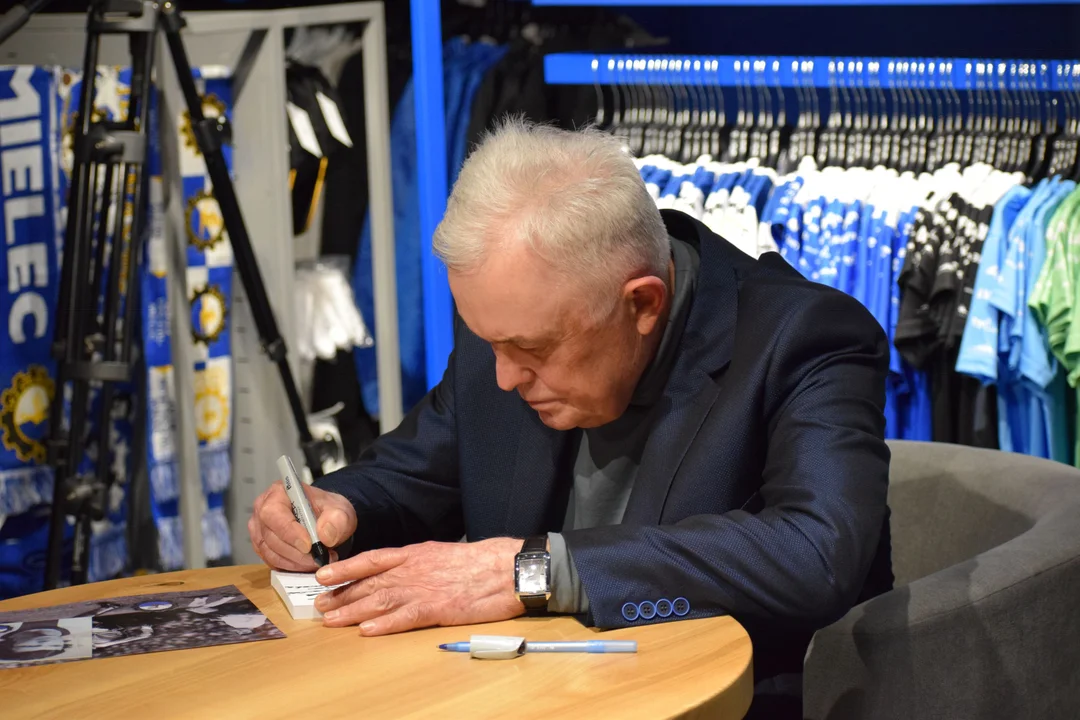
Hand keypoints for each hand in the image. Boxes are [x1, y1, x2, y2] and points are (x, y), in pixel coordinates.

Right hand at [248, 480, 355, 570]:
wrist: (326, 520)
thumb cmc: (328, 511)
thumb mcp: (340, 509)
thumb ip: (337, 519)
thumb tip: (325, 535)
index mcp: (278, 492)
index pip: (274, 513)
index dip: (290, 532)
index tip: (309, 545)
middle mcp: (263, 510)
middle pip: (271, 537)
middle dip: (297, 552)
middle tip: (320, 558)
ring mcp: (259, 530)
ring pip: (271, 553)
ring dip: (296, 562)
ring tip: (318, 561)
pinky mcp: (261, 547)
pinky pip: (272, 563)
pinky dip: (291, 567)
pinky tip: (307, 564)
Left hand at [312, 538, 524, 634]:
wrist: (509, 568)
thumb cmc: (482, 563)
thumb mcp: (444, 554)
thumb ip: (420, 564)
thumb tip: (401, 573)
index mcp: (417, 554)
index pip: (373, 559)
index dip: (346, 568)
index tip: (323, 576)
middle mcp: (415, 569)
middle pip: (371, 583)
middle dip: (342, 594)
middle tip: (319, 605)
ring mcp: (426, 589)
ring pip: (381, 599)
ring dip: (353, 611)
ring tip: (332, 620)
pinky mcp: (440, 608)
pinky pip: (406, 617)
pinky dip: (385, 624)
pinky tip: (367, 630)